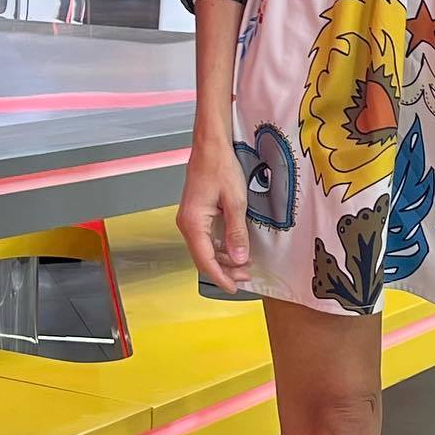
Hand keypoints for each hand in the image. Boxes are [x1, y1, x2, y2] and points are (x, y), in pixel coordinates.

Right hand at [176, 142, 251, 294]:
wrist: (210, 146)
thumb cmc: (220, 167)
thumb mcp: (235, 201)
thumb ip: (237, 232)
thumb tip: (239, 259)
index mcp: (193, 223)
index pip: (205, 260)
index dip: (220, 277)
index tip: (234, 288)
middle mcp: (187, 224)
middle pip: (203, 258)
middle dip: (225, 270)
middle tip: (247, 276)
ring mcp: (190, 220)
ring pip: (205, 250)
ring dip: (223, 259)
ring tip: (244, 265)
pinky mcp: (196, 215)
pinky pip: (206, 239)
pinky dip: (220, 247)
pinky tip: (235, 249)